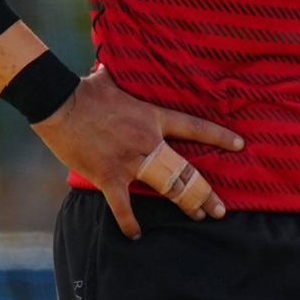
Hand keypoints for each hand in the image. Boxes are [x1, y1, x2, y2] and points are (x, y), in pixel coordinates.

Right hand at [32, 64, 243, 239]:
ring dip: (185, 205)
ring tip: (198, 217)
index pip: (194, 128)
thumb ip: (115, 77)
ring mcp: (130, 161)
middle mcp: (148, 141)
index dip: (219, 137)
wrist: (59, 104)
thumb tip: (106, 66)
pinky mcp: (108, 176)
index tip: (239, 145)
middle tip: (220, 210)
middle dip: (205, 192)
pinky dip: (129, 223)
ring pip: (166, 188)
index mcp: (153, 117)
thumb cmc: (85, 90)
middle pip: (186, 170)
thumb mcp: (109, 80)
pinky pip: (123, 207)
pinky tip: (136, 234)